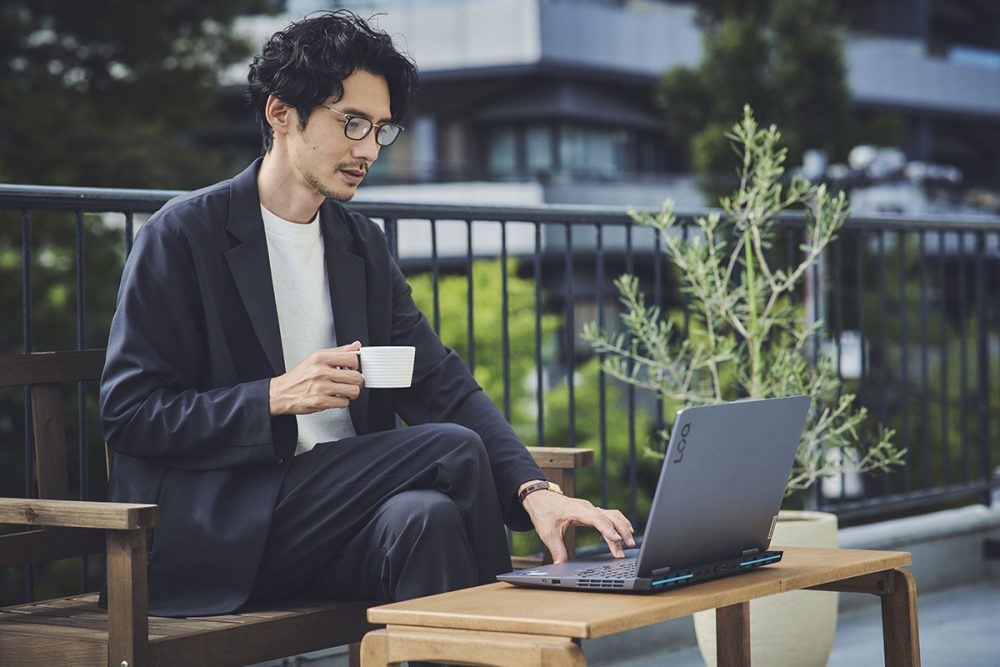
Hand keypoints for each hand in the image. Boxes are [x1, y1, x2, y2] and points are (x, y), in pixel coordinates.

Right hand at [268, 341, 362, 415]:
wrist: (281, 393)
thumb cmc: (299, 376)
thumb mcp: (316, 358)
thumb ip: (338, 352)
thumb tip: (356, 345)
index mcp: (320, 358)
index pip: (352, 358)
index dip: (356, 365)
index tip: (353, 369)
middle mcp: (320, 372)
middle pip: (356, 377)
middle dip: (357, 382)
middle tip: (352, 382)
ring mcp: (320, 387)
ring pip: (353, 391)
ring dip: (352, 393)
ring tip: (345, 391)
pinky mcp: (320, 402)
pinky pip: (344, 403)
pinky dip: (342, 402)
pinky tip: (335, 398)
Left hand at [519, 481, 634, 562]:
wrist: (539, 497)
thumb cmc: (544, 512)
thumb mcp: (547, 533)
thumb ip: (556, 550)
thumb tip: (560, 565)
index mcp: (577, 510)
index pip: (597, 519)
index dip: (607, 529)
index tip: (617, 540)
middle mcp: (587, 508)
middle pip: (610, 516)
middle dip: (621, 530)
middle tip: (629, 545)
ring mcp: (590, 509)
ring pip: (612, 515)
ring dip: (622, 527)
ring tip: (630, 542)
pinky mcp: (591, 512)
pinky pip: (608, 516)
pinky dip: (618, 524)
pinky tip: (623, 533)